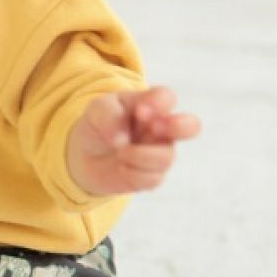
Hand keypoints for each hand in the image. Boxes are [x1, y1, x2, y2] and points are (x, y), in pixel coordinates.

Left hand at [65, 86, 200, 196]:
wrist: (85, 156)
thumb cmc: (99, 126)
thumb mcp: (97, 110)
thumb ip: (109, 114)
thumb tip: (122, 139)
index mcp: (150, 106)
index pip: (167, 98)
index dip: (158, 103)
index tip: (138, 111)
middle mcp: (161, 129)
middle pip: (192, 126)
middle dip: (180, 126)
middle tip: (155, 128)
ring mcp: (159, 153)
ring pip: (167, 158)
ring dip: (140, 155)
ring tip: (121, 153)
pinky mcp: (152, 176)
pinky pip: (153, 178)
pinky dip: (132, 173)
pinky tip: (121, 167)